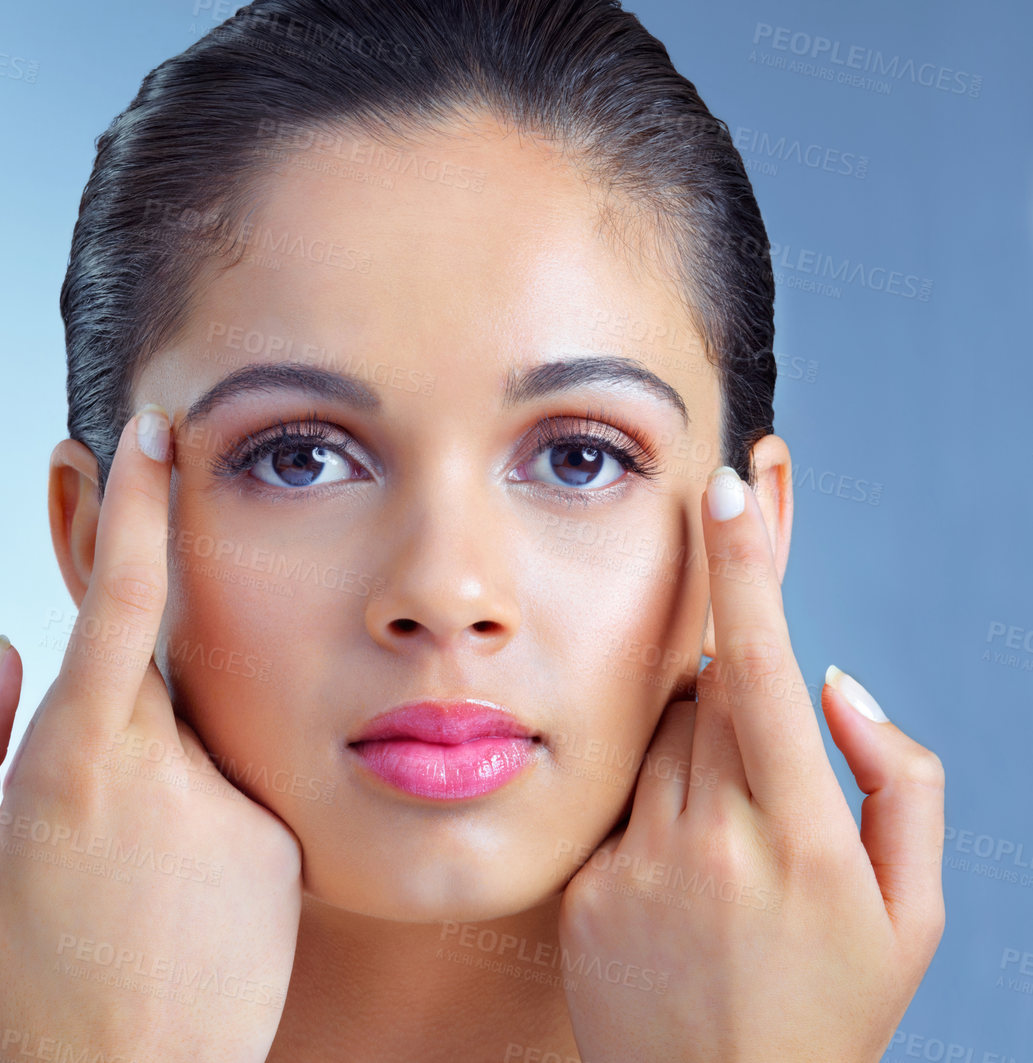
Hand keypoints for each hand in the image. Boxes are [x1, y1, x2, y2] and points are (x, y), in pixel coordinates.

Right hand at [0, 405, 303, 1062]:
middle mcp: (166, 769)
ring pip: (178, 732)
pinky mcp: (277, 837)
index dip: (139, 504)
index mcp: (76, 765)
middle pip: (142, 665)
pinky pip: (221, 785)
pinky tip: (166, 899)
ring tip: (120, 883)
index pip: (120, 598)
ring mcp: (232, 802)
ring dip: (141, 775)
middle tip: (84, 794)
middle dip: (108, 690)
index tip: (152, 433)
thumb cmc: (30, 995)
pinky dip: (187, 817)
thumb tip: (0, 649)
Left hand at [558, 464, 945, 1062]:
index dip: (747, 570)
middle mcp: (712, 839)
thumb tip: (838, 683)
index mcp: (805, 840)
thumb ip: (900, 783)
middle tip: (744, 605)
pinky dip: (660, 803)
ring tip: (739, 833)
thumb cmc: (830, 1013)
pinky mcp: (586, 881)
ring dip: (702, 745)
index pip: (763, 670)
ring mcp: (639, 861)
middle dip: (734, 649)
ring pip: (664, 736)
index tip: (730, 490)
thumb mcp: (913, 915)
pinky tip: (690, 875)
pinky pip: (624, 795)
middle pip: (709, 687)